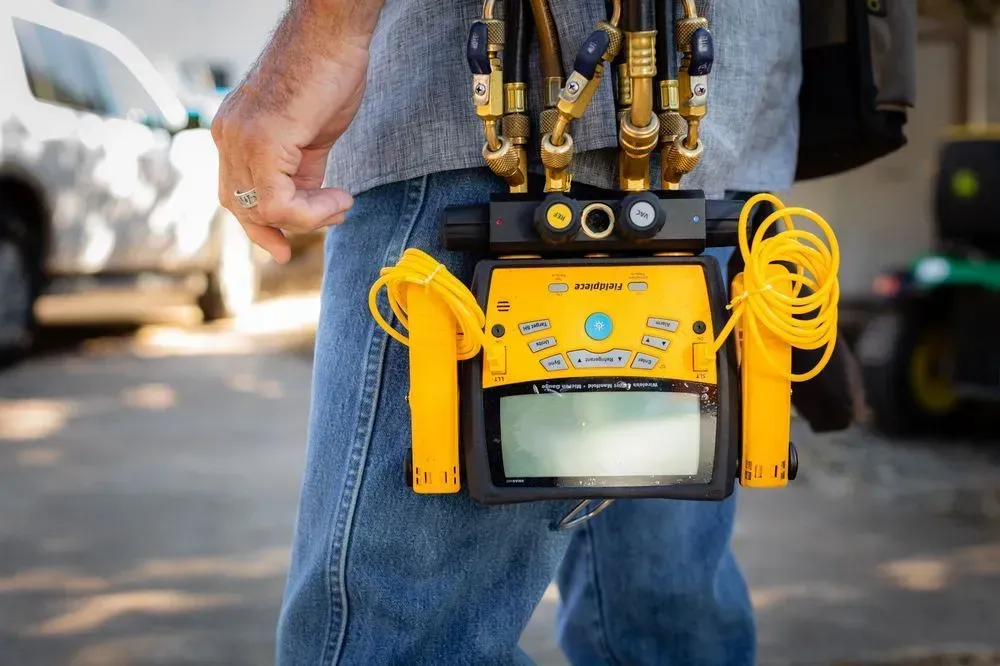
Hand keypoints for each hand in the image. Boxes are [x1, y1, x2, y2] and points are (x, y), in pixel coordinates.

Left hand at [211, 5, 373, 263]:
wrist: (334, 37)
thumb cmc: (328, 72)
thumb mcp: (311, 133)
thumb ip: (302, 167)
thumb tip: (309, 196)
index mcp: (236, 132)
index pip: (237, 192)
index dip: (260, 224)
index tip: (283, 247)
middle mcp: (229, 136)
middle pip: (240, 206)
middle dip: (274, 231)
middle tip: (310, 238)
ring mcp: (241, 139)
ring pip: (262, 209)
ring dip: (307, 218)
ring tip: (340, 205)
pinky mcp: (262, 141)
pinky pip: (279, 201)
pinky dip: (311, 211)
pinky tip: (338, 199)